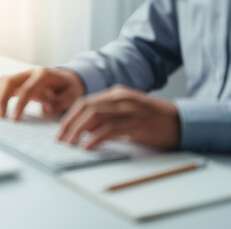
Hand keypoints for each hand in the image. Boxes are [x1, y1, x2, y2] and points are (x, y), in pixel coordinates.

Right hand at [0, 67, 83, 119]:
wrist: (69, 79)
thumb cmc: (69, 88)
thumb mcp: (71, 96)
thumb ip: (59, 102)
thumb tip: (46, 110)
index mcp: (44, 75)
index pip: (27, 89)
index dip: (20, 104)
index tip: (15, 118)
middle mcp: (31, 72)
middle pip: (9, 81)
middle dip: (2, 99)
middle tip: (0, 116)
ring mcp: (24, 76)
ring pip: (4, 82)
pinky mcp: (19, 81)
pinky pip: (4, 86)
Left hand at [57, 85, 179, 149]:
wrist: (181, 122)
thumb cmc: (151, 120)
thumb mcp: (125, 114)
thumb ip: (105, 118)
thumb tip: (83, 129)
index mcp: (116, 94)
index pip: (85, 102)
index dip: (69, 117)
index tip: (60, 131)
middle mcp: (120, 98)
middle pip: (86, 107)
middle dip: (69, 123)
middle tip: (60, 139)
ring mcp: (129, 108)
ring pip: (96, 116)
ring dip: (79, 130)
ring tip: (70, 144)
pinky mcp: (137, 122)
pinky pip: (111, 129)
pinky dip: (96, 138)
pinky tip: (88, 147)